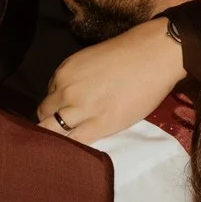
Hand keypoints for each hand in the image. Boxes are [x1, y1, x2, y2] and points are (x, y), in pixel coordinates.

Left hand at [38, 17, 185, 141]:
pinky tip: (77, 149)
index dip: (58, 104)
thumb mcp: (91, 59)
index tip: (68, 108)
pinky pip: (75, 142)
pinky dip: (72, 147)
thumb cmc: (130, 52)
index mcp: (65, 71)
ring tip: (70, 140)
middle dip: (52, 120)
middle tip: (68, 125)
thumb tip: (75, 94)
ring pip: (52, 131)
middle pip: (45, 113)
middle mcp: (67, 89)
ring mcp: (82, 108)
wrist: (155, 54)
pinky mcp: (100, 124)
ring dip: (57, 136)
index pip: (49, 95)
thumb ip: (78, 77)